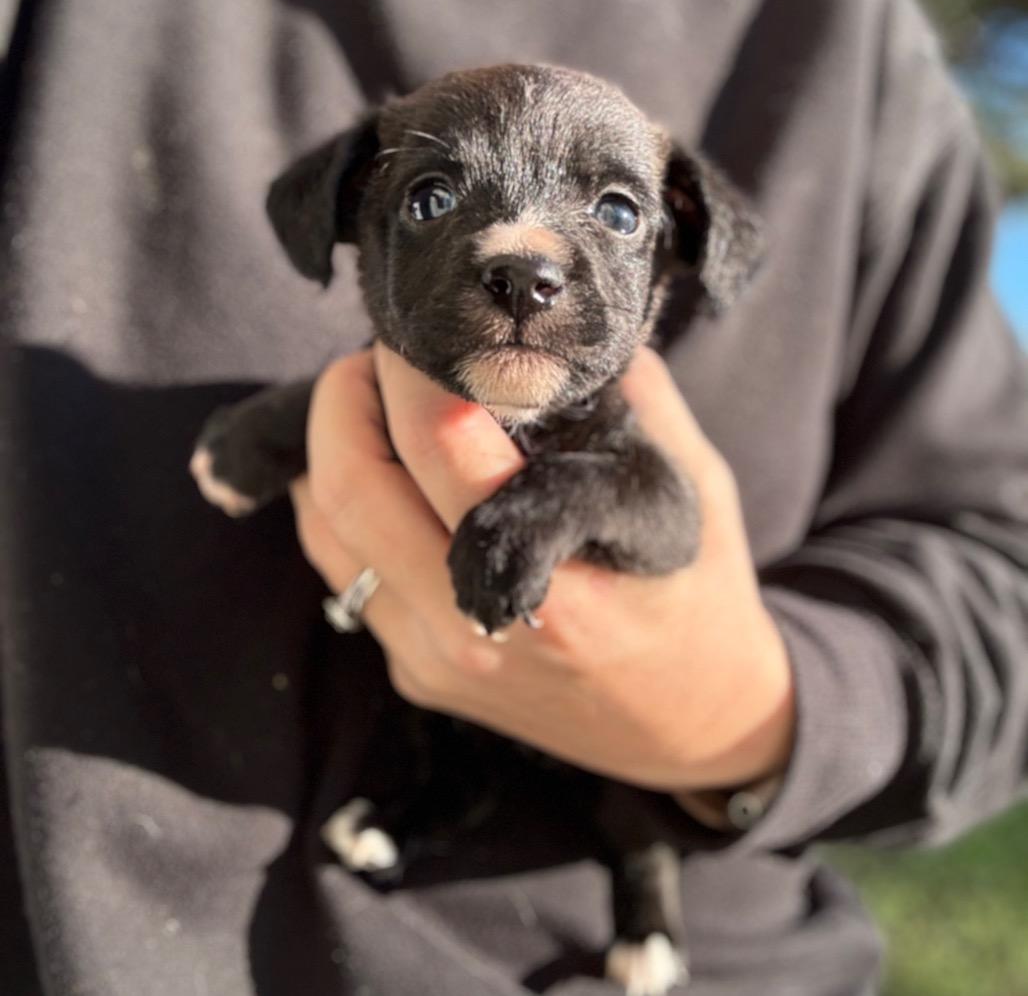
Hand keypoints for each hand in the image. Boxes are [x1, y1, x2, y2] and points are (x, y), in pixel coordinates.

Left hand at [290, 343, 793, 791]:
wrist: (692, 725)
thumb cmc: (699, 596)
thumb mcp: (692, 485)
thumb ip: (631, 395)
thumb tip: (559, 327)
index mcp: (559, 577)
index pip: (442, 443)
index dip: (411, 365)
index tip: (418, 325)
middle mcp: (479, 628)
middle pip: (352, 487)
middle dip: (342, 397)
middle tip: (376, 360)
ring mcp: (437, 659)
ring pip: (328, 532)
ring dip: (332, 452)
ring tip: (379, 411)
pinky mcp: (417, 673)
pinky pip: (345, 573)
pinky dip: (348, 509)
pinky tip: (391, 479)